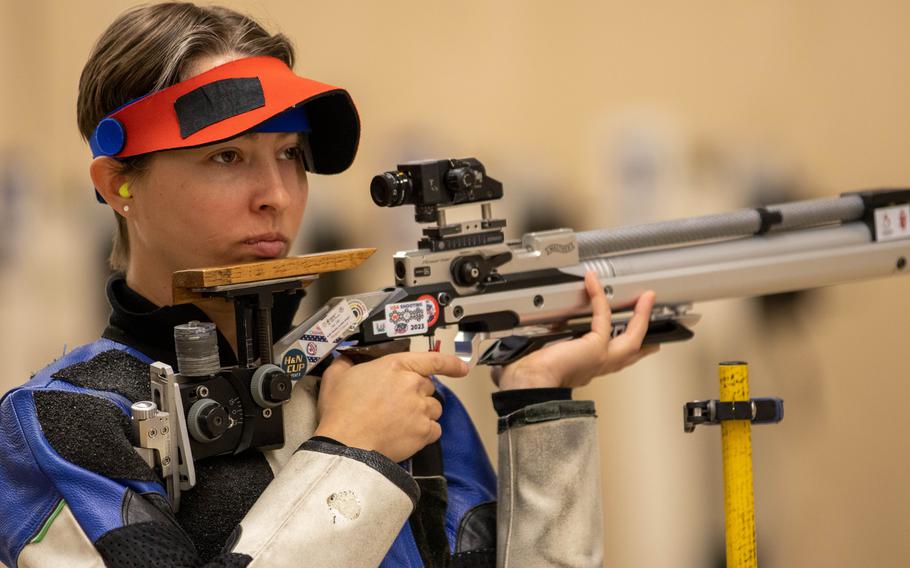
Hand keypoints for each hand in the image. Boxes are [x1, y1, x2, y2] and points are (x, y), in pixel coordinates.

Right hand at [314, 351, 468, 461]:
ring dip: (423, 414)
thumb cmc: (340, 412)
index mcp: (395, 365)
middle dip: (418, 395)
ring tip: (401, 422)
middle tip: (398, 406)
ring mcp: (420, 408)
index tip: (462, 368)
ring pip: (434, 409)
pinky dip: (425, 433)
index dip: (451, 363)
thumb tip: (348, 358)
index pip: (433, 359)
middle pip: (429, 388)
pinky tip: (407, 436)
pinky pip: (435, 430)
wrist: (345, 444)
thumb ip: (346, 362)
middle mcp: (412, 384)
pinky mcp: (423, 431)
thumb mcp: (336, 377)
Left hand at [494, 271, 658, 389]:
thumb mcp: (541, 358)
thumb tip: (531, 339)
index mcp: (583, 371)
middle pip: (630, 350)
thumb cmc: (528, 379)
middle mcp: (595, 366)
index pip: (609, 359)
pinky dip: (599, 297)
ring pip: (631, 337)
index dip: (623, 349)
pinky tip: (595, 284)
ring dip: (640, 316)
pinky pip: (603, 316)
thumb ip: (544, 347)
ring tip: (645, 298)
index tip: (634, 342)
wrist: (530, 384)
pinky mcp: (596, 347)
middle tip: (650, 315)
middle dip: (642, 332)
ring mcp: (599, 358)